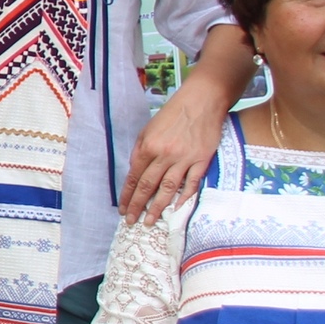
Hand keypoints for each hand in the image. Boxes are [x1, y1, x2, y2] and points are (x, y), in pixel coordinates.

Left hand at [120, 86, 223, 219]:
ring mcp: (184, 159)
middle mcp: (164, 155)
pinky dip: (184, 197)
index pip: (134, 177)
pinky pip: (191, 183)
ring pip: (168, 189)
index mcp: (148, 146)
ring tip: (150, 221)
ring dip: (157, 207)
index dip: (128, 195)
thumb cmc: (172, 114)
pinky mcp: (201, 160)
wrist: (201, 102)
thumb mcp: (148, 129)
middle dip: (138, 206)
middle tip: (132, 221)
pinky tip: (176, 208)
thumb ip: (140, 150)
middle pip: (148, 186)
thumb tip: (135, 171)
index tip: (123, 209)